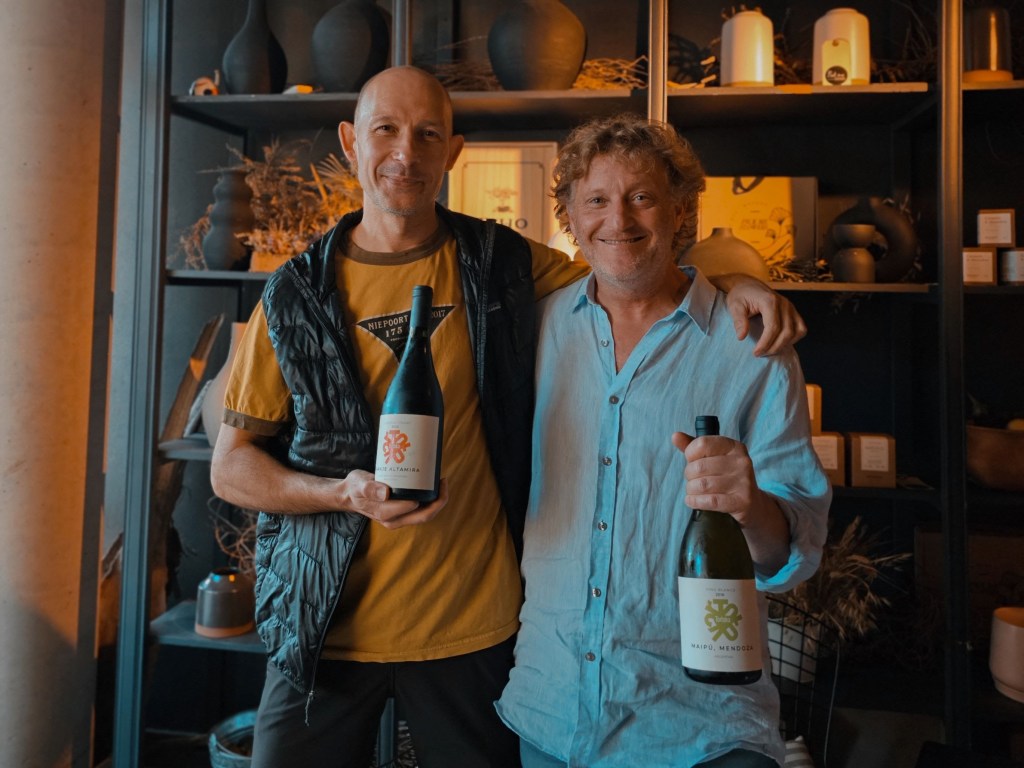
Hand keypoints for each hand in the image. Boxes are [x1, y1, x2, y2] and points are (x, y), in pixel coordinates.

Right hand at [341, 471, 449, 529]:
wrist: (349, 495)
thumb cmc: (355, 487)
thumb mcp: (359, 484)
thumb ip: (370, 488)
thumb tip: (386, 493)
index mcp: (385, 513)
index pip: (413, 508)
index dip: (428, 497)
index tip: (434, 478)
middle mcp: (393, 520)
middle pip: (424, 516)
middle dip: (439, 501)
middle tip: (443, 481)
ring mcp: (398, 519)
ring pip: (424, 515)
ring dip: (436, 501)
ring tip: (440, 482)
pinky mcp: (400, 515)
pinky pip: (419, 511)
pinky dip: (429, 501)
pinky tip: (431, 487)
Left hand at [672, 431, 790, 571]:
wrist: (752, 504)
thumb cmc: (727, 477)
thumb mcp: (714, 458)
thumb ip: (695, 447)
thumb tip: (675, 436)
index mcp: (734, 447)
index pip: (702, 444)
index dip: (690, 454)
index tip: (691, 461)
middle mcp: (742, 462)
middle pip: (699, 466)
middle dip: (689, 475)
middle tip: (692, 480)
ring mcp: (743, 482)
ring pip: (702, 485)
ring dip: (691, 489)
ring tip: (693, 491)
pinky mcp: (742, 501)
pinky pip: (710, 501)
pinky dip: (695, 501)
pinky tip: (692, 501)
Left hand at [717, 273, 806, 355]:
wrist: (748, 285)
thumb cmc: (740, 295)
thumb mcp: (735, 306)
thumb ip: (739, 320)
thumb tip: (741, 337)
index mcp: (770, 301)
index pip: (773, 327)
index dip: (765, 343)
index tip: (755, 353)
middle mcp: (784, 304)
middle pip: (786, 332)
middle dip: (774, 347)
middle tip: (760, 354)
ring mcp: (791, 307)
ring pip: (797, 332)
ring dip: (784, 345)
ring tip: (769, 350)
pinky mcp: (793, 311)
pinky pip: (801, 328)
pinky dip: (793, 339)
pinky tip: (780, 343)